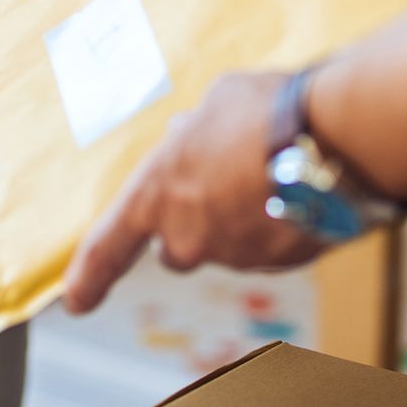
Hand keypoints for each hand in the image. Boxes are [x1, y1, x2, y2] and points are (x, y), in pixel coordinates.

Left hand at [63, 69, 322, 314]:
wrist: (331, 137)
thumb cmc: (263, 111)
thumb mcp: (215, 104)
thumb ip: (194, 132)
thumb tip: (190, 135)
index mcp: (156, 196)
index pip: (108, 247)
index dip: (89, 276)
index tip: (75, 302)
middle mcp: (188, 237)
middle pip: (177, 250)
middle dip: (192, 226)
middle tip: (221, 181)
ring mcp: (236, 256)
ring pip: (230, 245)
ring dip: (243, 218)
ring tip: (274, 167)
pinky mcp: (281, 264)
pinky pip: (272, 247)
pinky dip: (280, 226)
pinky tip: (302, 186)